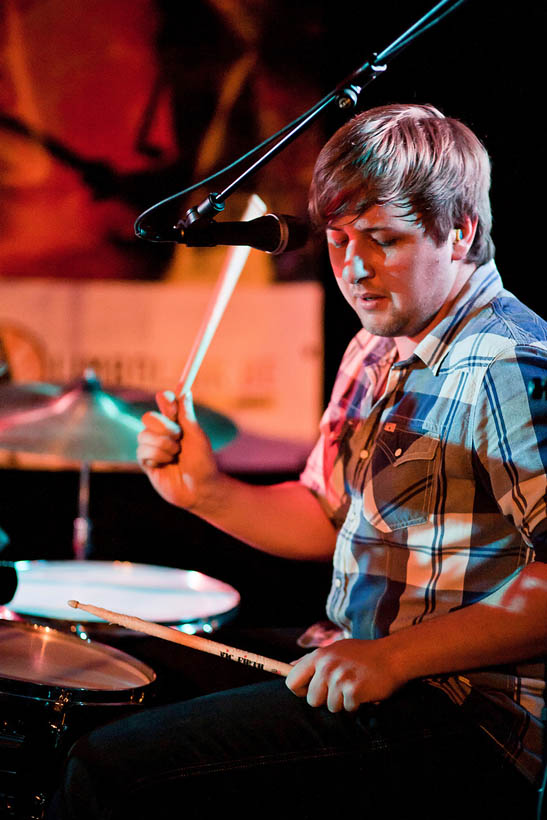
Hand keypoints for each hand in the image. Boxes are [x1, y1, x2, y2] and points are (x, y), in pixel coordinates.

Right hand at [137, 390, 218, 510]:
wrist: (200, 488)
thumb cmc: (202, 462)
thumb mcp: (197, 436)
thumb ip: (187, 415)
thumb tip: (186, 391)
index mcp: (176, 423)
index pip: (165, 404)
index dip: (165, 400)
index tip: (170, 403)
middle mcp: (162, 433)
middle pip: (149, 417)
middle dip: (164, 427)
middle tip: (178, 437)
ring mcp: (152, 447)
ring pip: (144, 435)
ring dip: (164, 446)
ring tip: (176, 456)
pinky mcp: (146, 461)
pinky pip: (143, 450)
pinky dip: (158, 456)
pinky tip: (166, 465)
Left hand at [286, 638, 404, 712]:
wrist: (393, 656)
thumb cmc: (363, 655)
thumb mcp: (336, 650)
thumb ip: (313, 660)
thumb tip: (289, 667)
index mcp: (319, 655)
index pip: (292, 680)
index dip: (300, 690)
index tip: (310, 691)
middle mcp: (327, 666)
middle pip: (312, 699)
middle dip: (326, 699)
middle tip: (341, 688)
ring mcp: (340, 678)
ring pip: (330, 706)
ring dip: (343, 702)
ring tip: (355, 686)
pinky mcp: (353, 691)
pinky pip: (347, 709)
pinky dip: (356, 705)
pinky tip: (364, 691)